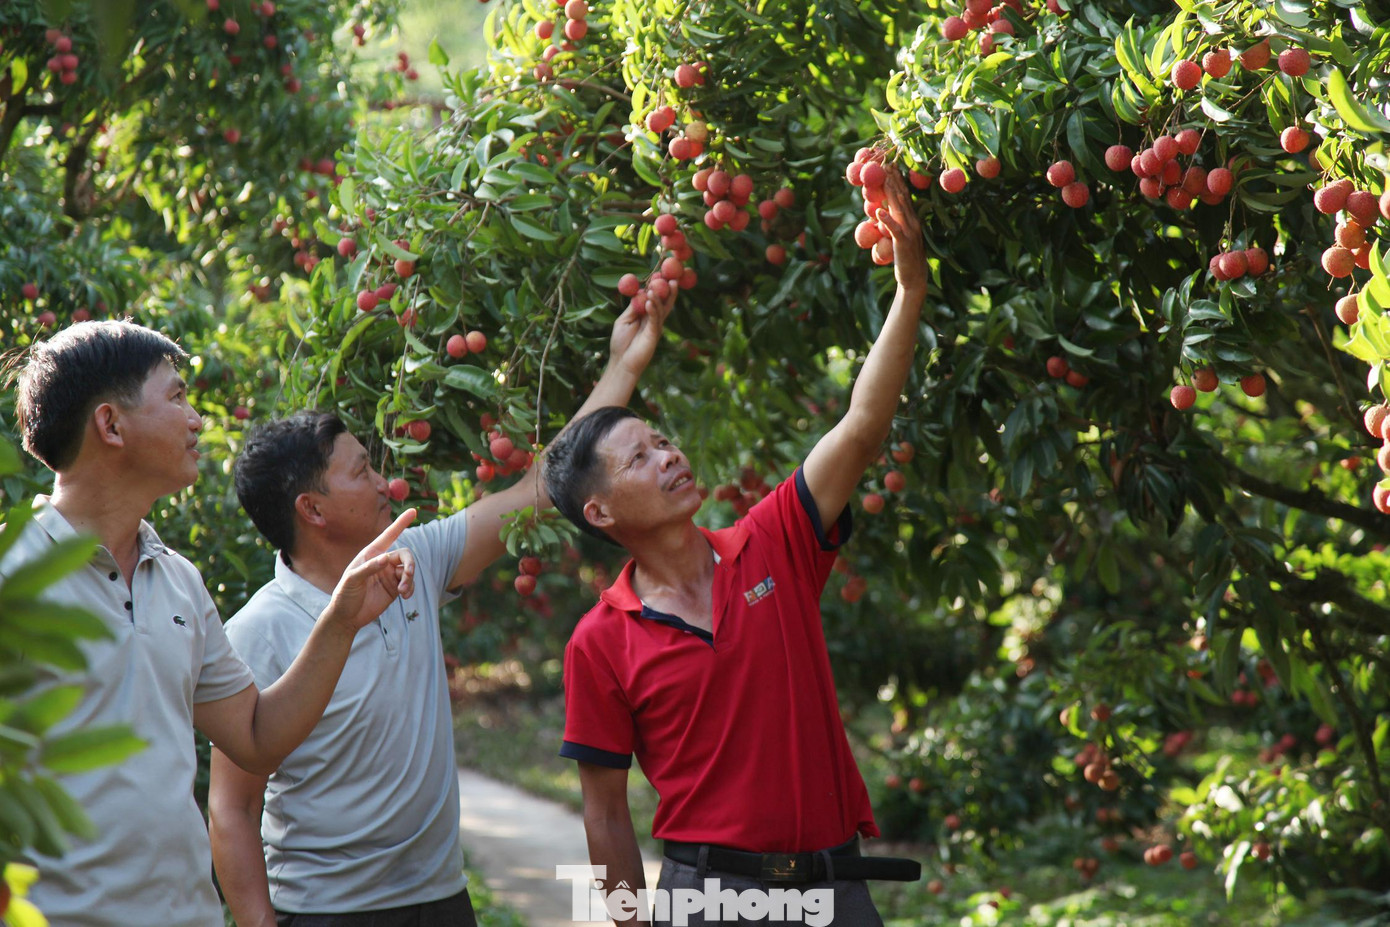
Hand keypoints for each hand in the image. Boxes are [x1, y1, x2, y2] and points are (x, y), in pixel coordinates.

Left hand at [324, 508, 416, 632]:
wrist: (347, 618)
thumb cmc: (344, 595)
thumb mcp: (352, 580)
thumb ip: (369, 568)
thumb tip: (386, 559)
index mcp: (371, 554)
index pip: (389, 535)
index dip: (401, 523)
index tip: (414, 511)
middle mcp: (382, 561)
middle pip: (405, 554)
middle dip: (410, 564)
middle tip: (408, 575)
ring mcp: (390, 575)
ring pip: (409, 569)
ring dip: (410, 579)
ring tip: (403, 592)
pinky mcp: (395, 588)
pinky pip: (409, 583)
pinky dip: (411, 588)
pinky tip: (405, 597)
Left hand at [608, 283, 674, 377]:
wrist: (622, 363)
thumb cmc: (621, 343)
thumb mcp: (624, 320)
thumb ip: (633, 308)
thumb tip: (640, 292)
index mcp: (646, 316)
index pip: (655, 299)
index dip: (658, 288)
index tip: (660, 275)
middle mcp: (653, 320)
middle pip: (664, 303)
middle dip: (669, 291)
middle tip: (672, 278)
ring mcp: (655, 328)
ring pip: (660, 310)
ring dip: (658, 298)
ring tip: (654, 289)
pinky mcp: (654, 335)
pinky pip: (655, 320)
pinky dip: (653, 309)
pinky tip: (650, 301)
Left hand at [875, 165, 927, 295]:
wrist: (914, 278)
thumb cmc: (904, 258)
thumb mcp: (899, 237)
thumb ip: (894, 224)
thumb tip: (882, 211)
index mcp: (911, 219)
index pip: (904, 195)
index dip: (897, 180)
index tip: (890, 165)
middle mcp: (913, 221)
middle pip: (902, 197)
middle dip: (894, 179)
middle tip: (886, 163)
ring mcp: (909, 231)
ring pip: (899, 208)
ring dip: (891, 192)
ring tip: (884, 178)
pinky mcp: (903, 242)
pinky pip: (894, 229)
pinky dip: (887, 220)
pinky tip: (878, 212)